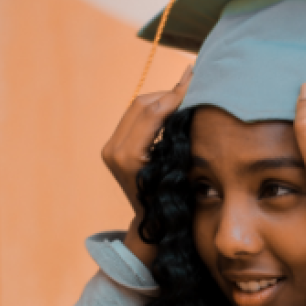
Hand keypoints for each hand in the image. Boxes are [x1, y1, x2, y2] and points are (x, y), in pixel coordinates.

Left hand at [102, 64, 192, 266]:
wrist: (150, 225)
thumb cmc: (172, 203)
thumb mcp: (180, 169)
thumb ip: (182, 137)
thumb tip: (195, 103)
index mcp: (129, 157)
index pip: (152, 113)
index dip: (175, 94)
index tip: (195, 80)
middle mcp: (114, 150)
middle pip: (143, 104)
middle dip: (169, 92)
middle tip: (194, 82)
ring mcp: (110, 148)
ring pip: (138, 107)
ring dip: (162, 98)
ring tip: (186, 90)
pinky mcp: (112, 147)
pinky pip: (134, 117)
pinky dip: (155, 108)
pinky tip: (173, 103)